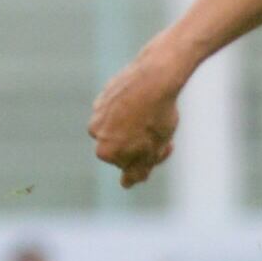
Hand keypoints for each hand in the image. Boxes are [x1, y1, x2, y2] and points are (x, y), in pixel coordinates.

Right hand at [89, 51, 186, 187]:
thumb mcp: (154, 150)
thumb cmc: (157, 117)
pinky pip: (121, 108)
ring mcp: (98, 112)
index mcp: (105, 152)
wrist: (154, 76)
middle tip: (163, 131)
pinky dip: (133, 108)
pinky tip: (148, 100)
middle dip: (142, 142)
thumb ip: (138, 170)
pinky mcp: (104, 94)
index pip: (129, 166)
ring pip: (121, 127)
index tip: (166, 145)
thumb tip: (126, 184)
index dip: (151, 158)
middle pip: (122, 146)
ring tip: (155, 113)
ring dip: (137, 125)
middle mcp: (95, 133)